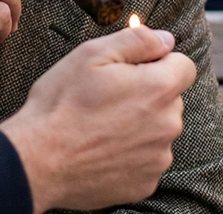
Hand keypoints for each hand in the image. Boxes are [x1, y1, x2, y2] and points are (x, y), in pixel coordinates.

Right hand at [0, 26, 196, 211]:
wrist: (38, 160)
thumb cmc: (61, 104)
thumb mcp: (91, 55)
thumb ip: (136, 40)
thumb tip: (165, 39)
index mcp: (159, 89)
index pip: (183, 66)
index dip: (156, 62)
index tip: (128, 70)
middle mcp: (168, 125)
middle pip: (170, 99)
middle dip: (146, 94)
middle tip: (106, 97)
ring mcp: (158, 158)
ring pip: (158, 130)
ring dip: (139, 125)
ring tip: (99, 126)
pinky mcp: (146, 183)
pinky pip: (145, 159)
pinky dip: (129, 153)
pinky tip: (100, 149)